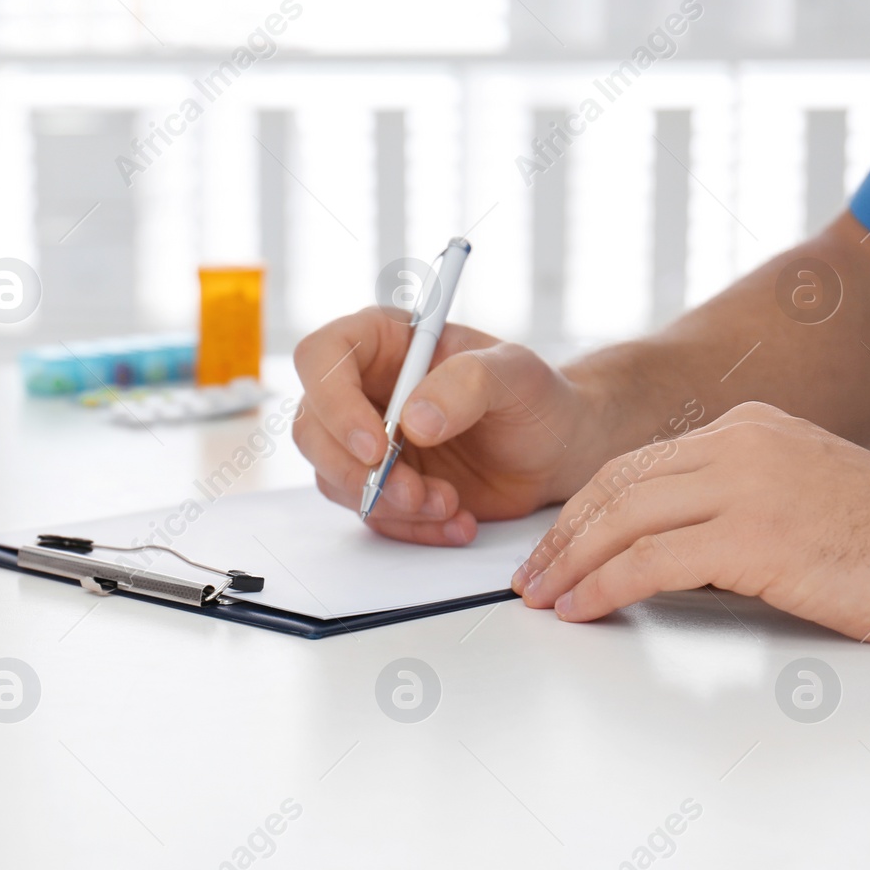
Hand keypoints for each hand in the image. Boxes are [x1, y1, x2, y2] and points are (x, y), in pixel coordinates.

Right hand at [292, 308, 592, 544]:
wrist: (556, 449)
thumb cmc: (535, 396)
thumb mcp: (515, 374)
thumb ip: (467, 384)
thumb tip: (413, 422)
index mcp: (383, 342)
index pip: (322, 358)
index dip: (334, 402)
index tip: (378, 445)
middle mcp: (364, 389)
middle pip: (312, 428)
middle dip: (358, 471)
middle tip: (413, 492)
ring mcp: (368, 441)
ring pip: (335, 478)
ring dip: (389, 503)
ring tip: (449, 503)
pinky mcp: (383, 485)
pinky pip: (372, 513)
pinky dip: (411, 527)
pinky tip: (457, 519)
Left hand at [511, 402, 869, 642]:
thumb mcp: (796, 496)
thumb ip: (731, 502)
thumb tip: (661, 546)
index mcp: (747, 429)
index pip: (635, 466)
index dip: (583, 510)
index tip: (554, 546)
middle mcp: (740, 444)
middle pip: (616, 487)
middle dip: (563, 537)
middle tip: (532, 576)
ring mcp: (747, 485)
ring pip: (623, 520)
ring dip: (572, 565)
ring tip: (545, 599)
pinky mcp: (756, 535)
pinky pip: (649, 561)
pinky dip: (603, 587)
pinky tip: (584, 608)